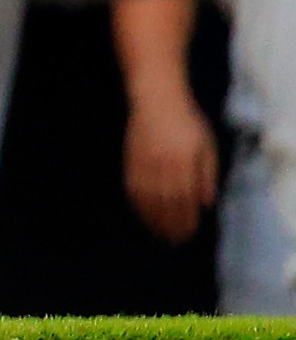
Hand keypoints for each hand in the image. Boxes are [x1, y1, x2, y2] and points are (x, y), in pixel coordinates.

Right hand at [125, 88, 219, 242]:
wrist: (156, 99)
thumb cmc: (187, 121)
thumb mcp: (207, 145)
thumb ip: (208, 174)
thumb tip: (206, 203)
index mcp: (185, 163)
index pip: (186, 199)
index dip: (187, 219)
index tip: (189, 234)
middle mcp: (163, 165)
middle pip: (166, 203)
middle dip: (170, 225)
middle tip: (174, 241)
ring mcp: (144, 163)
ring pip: (147, 198)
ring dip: (152, 219)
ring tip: (158, 233)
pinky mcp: (130, 160)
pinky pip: (132, 187)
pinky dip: (136, 203)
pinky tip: (141, 213)